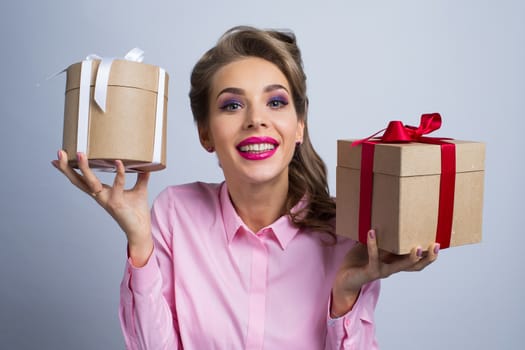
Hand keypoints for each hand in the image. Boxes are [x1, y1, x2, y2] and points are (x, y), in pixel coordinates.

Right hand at [52, 150, 152, 265]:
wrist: (141, 230)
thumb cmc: (136, 211)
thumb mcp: (139, 189)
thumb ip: (142, 177)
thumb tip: (147, 164)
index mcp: (101, 192)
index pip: (81, 179)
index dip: (70, 169)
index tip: (59, 157)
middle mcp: (100, 195)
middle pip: (78, 181)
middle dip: (67, 167)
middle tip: (60, 153)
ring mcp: (106, 200)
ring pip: (91, 183)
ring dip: (84, 168)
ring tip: (80, 154)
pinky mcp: (117, 203)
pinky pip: (117, 185)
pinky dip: (119, 173)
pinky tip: (118, 162)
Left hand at [331, 229, 438, 316]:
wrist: (344, 278)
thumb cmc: (359, 259)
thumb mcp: (371, 244)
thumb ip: (379, 233)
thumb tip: (384, 211)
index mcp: (395, 261)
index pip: (417, 260)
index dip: (429, 254)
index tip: (440, 242)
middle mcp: (392, 267)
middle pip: (415, 266)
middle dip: (428, 257)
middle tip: (436, 245)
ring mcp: (382, 271)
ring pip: (400, 267)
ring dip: (410, 258)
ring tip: (416, 247)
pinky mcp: (370, 272)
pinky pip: (374, 259)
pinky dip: (373, 245)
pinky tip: (371, 232)